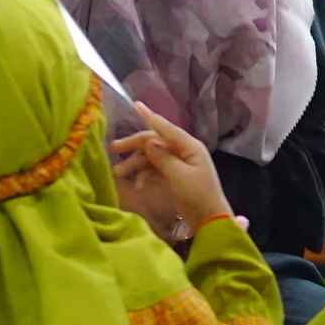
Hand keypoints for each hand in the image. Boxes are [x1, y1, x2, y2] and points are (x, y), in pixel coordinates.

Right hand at [113, 112, 230, 241]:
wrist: (209, 219)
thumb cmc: (197, 195)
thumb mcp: (179, 175)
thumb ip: (163, 157)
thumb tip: (149, 140)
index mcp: (189, 146)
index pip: (166, 128)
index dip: (150, 117)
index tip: (135, 105)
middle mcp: (184, 151)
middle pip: (155, 142)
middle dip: (135, 145)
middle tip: (114, 148)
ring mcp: (179, 163)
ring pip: (153, 156)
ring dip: (137, 163)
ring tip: (119, 173)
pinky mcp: (175, 175)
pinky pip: (156, 169)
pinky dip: (146, 174)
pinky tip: (138, 184)